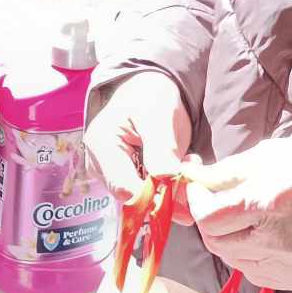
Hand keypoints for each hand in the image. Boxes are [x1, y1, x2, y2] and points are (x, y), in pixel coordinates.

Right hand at [88, 72, 192, 200]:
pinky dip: (168, 187)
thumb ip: (161, 148)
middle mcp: (100, 166)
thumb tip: (165, 182)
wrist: (149, 93)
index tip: (185, 188)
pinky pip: (148, 194)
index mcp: (101, 146)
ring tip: (186, 162)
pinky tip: (178, 167)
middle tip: (191, 169)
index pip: (124, 188)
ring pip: (143, 199)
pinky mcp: (125, 180)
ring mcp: (111, 175)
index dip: (155, 196)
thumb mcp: (158, 116)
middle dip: (166, 191)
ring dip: (170, 189)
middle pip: (133, 197)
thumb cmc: (151, 98)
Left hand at [185, 136, 291, 292]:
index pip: (207, 218)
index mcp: (266, 204)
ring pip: (234, 261)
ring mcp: (290, 266)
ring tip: (245, 218)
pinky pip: (258, 274)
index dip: (196, 202)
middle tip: (217, 203)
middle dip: (209, 221)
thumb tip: (192, 178)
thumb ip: (225, 173)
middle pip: (216, 243)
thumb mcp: (267, 157)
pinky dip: (251, 257)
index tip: (199, 189)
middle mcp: (276, 241)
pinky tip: (264, 237)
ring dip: (229, 240)